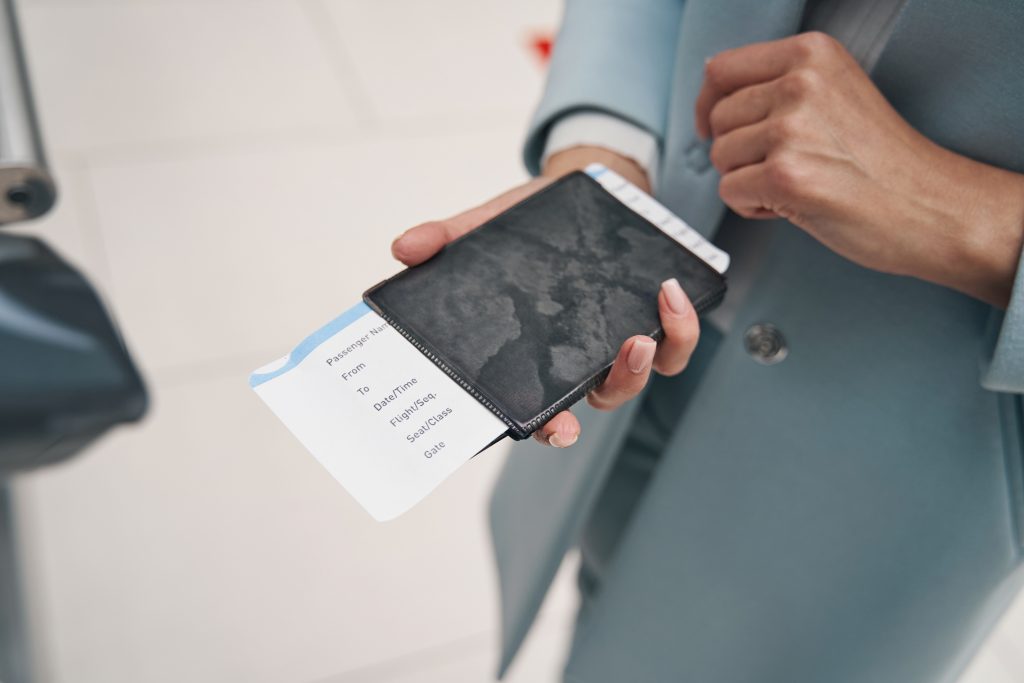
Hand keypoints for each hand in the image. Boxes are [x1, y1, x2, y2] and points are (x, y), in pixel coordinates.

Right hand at [390, 147, 699, 447]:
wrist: (583, 195)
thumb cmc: (530, 226)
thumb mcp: (484, 227)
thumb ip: (446, 239)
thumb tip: (402, 248)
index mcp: (533, 355)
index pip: (534, 407)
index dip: (543, 429)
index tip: (553, 430)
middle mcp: (576, 361)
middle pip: (595, 400)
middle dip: (604, 394)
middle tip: (608, 374)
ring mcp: (616, 346)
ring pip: (635, 381)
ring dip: (640, 366)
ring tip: (639, 332)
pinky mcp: (655, 324)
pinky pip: (674, 347)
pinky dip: (678, 329)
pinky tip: (669, 293)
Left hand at [696, 31, 1023, 307]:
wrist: (930, 206)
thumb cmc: (885, 162)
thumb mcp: (836, 94)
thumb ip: (781, 87)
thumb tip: (716, 99)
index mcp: (811, 55)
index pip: (722, 70)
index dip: (708, 104)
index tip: (712, 126)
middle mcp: (800, 83)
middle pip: (720, 118)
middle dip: (738, 151)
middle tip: (784, 167)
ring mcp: (791, 129)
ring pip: (721, 157)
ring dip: (747, 180)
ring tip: (795, 185)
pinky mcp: (785, 176)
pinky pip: (730, 192)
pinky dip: (753, 207)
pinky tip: (792, 205)